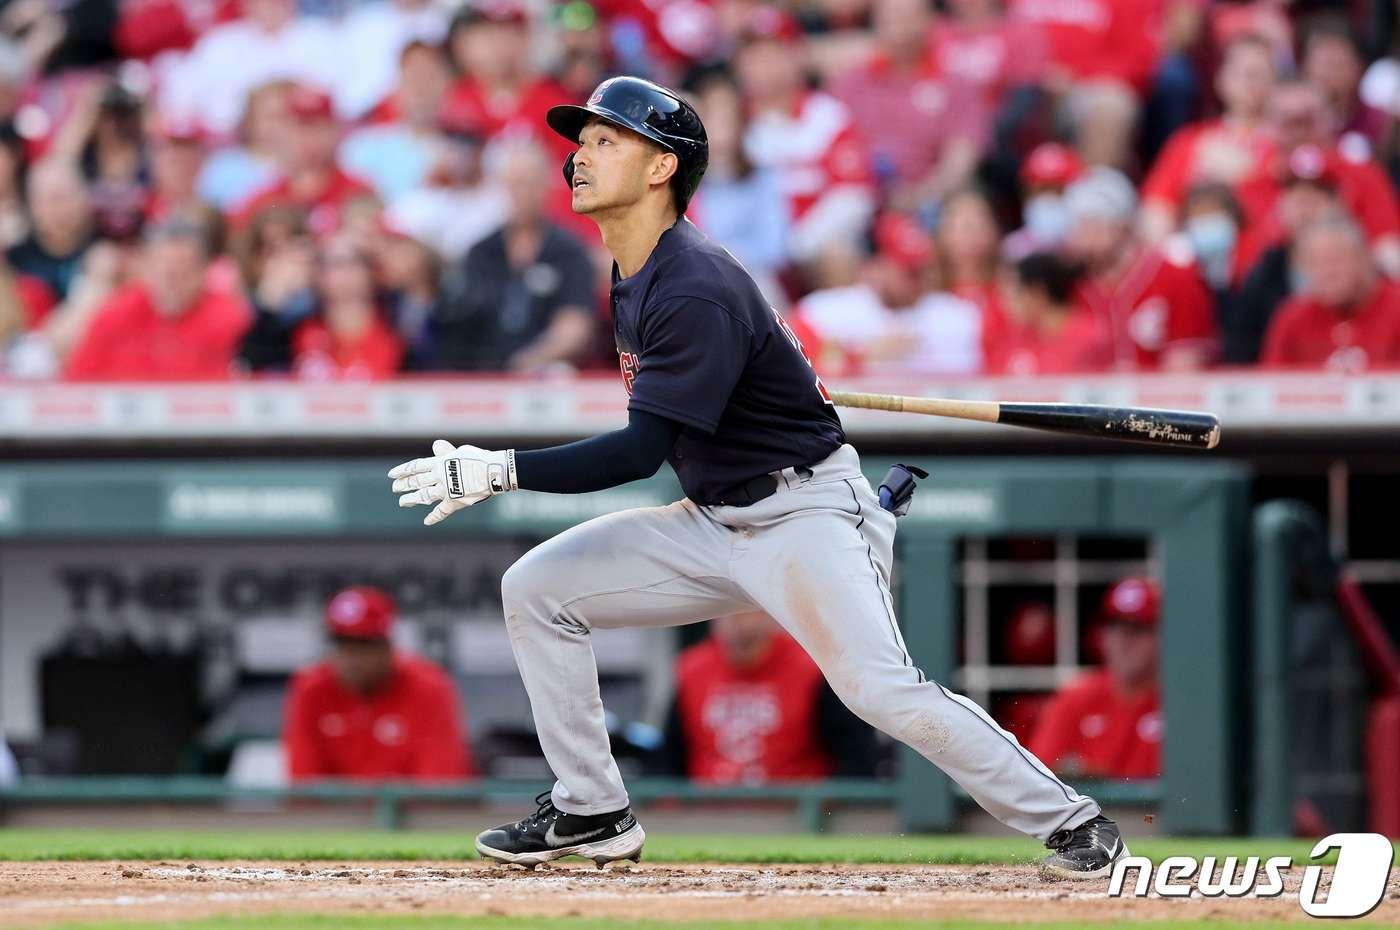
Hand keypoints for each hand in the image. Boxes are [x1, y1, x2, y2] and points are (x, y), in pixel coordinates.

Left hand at [388, 439, 516, 525]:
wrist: (494, 472)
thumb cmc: (479, 458)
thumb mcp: (460, 451)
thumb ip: (446, 451)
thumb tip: (435, 445)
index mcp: (440, 463)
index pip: (416, 467)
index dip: (402, 471)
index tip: (392, 475)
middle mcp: (439, 477)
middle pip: (416, 482)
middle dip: (403, 485)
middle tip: (395, 488)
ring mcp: (446, 490)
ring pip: (423, 496)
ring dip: (411, 500)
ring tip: (402, 503)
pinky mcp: (455, 502)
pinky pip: (441, 511)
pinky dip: (434, 517)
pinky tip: (426, 521)